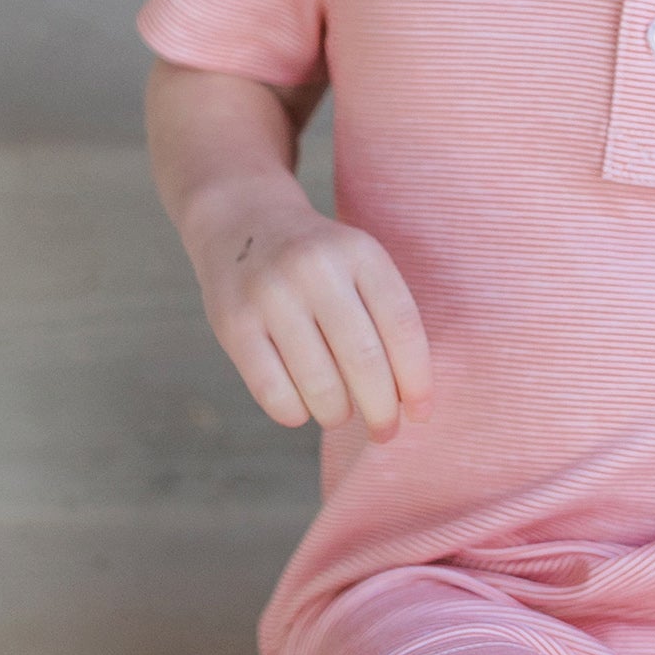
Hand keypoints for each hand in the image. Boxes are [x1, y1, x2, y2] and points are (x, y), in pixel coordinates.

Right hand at [190, 188, 432, 437]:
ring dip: (338, 414)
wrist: (241, 222)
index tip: (420, 413)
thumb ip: (384, 319)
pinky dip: (295, 413)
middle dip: (382, 410)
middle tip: (385, 432)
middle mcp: (316, 268)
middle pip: (365, 360)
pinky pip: (273, 391)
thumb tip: (408, 401)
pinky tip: (301, 408)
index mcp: (360, 253)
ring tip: (339, 414)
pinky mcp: (234, 323)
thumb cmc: (317, 263)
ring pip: (320, 384)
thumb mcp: (358, 264)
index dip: (417, 380)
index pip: (403, 328)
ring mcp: (271, 295)